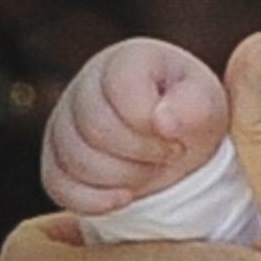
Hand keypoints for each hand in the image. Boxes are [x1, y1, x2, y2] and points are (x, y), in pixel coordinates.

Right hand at [41, 35, 230, 214]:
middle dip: (141, 153)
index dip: (150, 121)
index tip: (176, 134)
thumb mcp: (206, 106)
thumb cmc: (190, 116)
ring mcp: (64, 122)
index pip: (121, 88)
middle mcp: (86, 85)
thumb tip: (163, 121)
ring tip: (150, 169)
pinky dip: (94, 200)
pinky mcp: (55, 159)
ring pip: (75, 160)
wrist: (174, 144)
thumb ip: (194, 105)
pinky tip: (125, 197)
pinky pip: (57, 185)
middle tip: (167, 155)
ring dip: (123, 177)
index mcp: (125, 61)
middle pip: (95, 128)